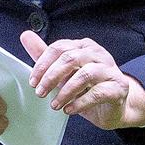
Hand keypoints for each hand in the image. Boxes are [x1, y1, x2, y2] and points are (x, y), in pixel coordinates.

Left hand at [21, 30, 144, 129]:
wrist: (115, 107)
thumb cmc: (87, 87)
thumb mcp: (64, 72)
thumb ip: (45, 55)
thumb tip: (25, 35)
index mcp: (84, 46)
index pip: (59, 48)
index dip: (43, 64)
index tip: (33, 81)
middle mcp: (98, 54)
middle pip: (71, 58)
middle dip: (51, 76)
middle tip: (40, 92)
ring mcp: (110, 70)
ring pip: (85, 75)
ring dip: (65, 91)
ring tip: (54, 105)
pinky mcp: (118, 87)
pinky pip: (98, 93)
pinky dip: (80, 102)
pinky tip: (69, 109)